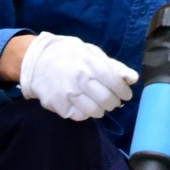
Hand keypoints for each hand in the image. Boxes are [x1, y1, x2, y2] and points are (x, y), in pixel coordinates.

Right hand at [17, 33, 136, 120]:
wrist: (36, 60)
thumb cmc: (68, 54)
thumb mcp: (91, 53)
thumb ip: (113, 66)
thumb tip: (133, 79)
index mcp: (90, 63)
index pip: (115, 83)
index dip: (124, 91)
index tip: (125, 94)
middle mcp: (80, 79)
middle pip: (107, 100)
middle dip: (114, 102)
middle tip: (113, 101)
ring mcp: (67, 94)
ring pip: (94, 112)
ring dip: (101, 110)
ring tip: (99, 103)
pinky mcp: (57, 105)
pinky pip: (78, 116)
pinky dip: (84, 113)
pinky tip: (83, 104)